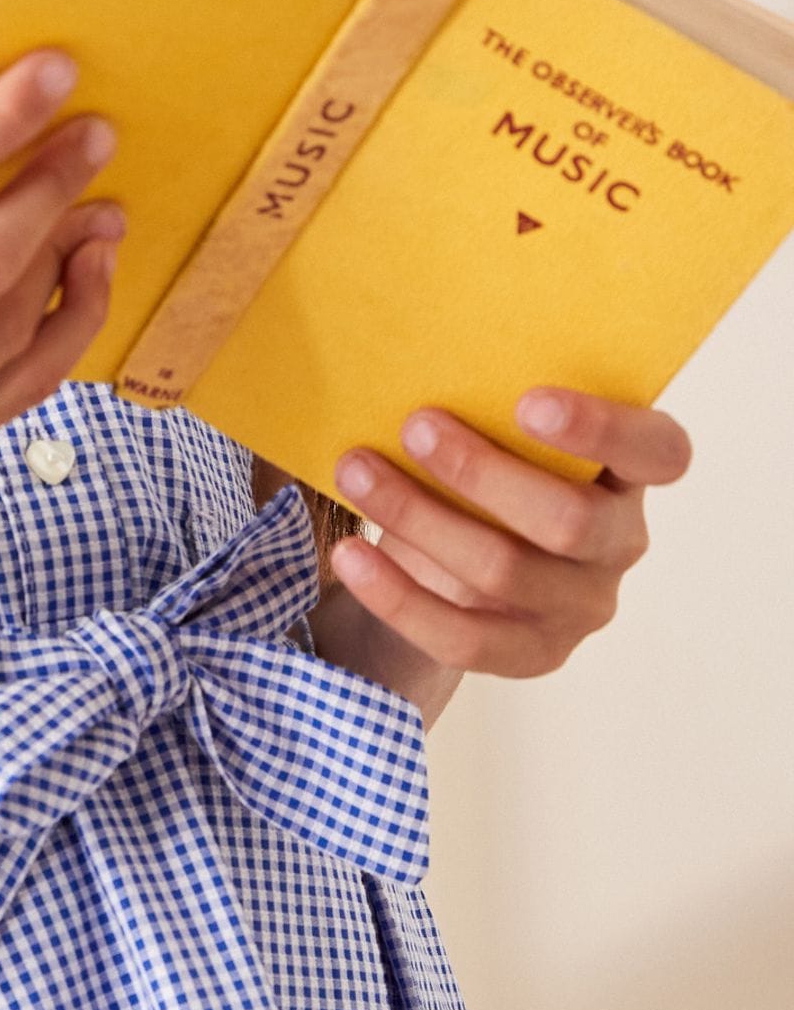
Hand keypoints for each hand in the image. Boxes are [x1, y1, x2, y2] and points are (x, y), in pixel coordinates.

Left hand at [323, 388, 693, 680]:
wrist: (453, 566)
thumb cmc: (482, 470)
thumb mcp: (500, 433)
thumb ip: (490, 404)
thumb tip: (417, 355)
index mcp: (629, 474)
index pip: (660, 452)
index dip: (604, 428)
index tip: (527, 401)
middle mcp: (619, 543)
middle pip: (568, 521)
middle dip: (481, 471)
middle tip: (414, 425)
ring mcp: (580, 606)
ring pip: (503, 572)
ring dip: (419, 517)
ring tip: (356, 472)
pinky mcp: (532, 654)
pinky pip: (463, 638)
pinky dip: (397, 595)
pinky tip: (349, 555)